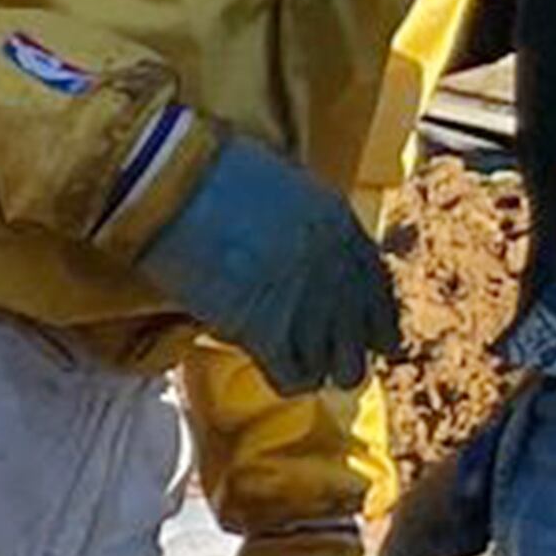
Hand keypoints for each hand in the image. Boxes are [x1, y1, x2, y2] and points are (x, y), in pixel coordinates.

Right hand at [136, 135, 402, 396]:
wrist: (176, 185)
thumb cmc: (211, 175)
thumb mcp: (282, 186)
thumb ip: (301, 221)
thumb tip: (293, 246)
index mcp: (342, 226)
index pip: (379, 288)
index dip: (378, 322)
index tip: (376, 341)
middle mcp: (335, 268)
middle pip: (362, 334)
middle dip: (349, 355)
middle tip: (332, 364)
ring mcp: (306, 301)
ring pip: (339, 364)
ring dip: (320, 369)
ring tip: (301, 369)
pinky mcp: (266, 329)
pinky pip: (295, 376)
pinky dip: (288, 380)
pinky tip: (276, 374)